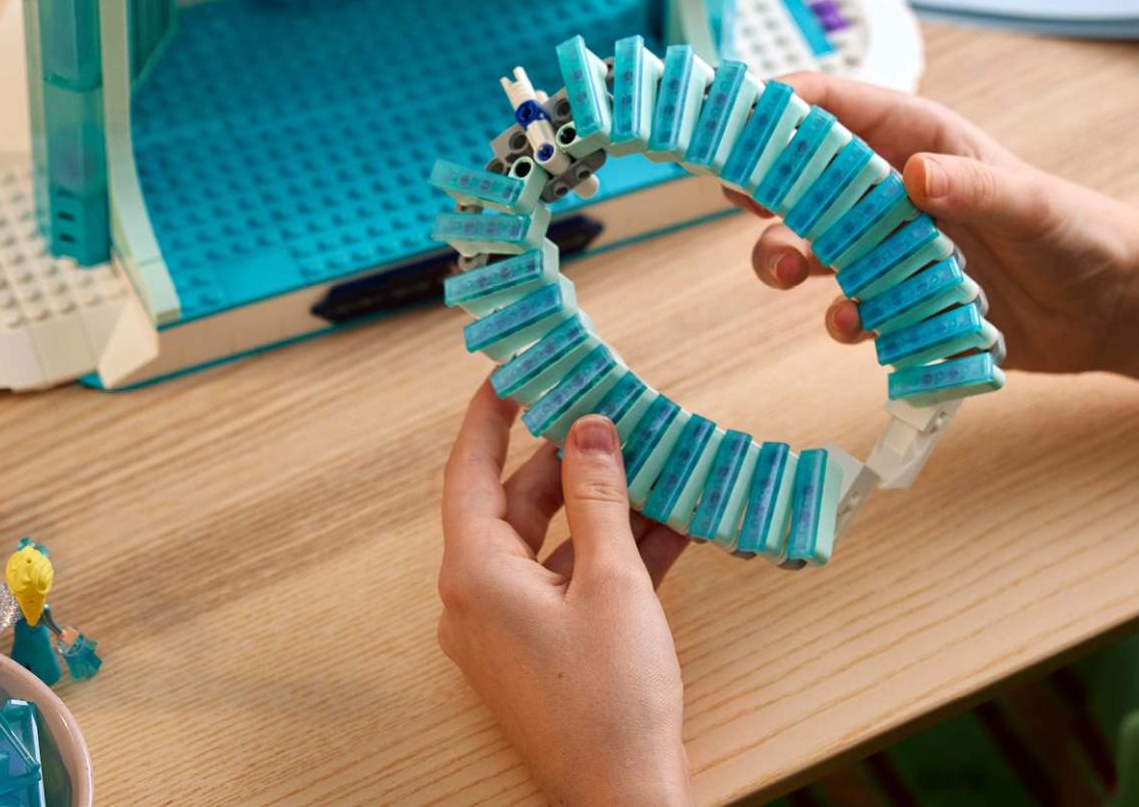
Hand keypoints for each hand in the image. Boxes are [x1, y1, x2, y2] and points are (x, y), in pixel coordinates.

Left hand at [438, 382, 693, 806]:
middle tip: (605, 413)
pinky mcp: (543, 651)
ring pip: (553, 543)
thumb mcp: (612, 581)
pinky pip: (571, 582)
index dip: (488, 417)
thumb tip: (589, 430)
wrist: (628, 804)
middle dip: (568, 460)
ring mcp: (510, 628)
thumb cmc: (612, 702)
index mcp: (474, 573)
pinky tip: (669, 523)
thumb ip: (599, 497)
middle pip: (518, 504)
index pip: (469, 470)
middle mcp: (479, 597)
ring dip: (603, 506)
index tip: (511, 375)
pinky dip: (613, 553)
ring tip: (651, 459)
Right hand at [727, 73, 1138, 384]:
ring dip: (783, 255)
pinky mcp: (894, 296)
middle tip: (740, 196)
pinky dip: (840, 316)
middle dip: (762, 183)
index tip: (737, 116)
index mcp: (914, 140)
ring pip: (807, 240)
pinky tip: (856, 325)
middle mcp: (888, 188)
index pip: (832, 104)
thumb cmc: (1075, 232)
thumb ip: (975, 188)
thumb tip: (916, 174)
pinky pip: (844, 304)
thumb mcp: (1031, 205)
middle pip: (800, 175)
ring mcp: (886, 244)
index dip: (779, 104)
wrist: (1104, 311)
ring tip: (787, 273)